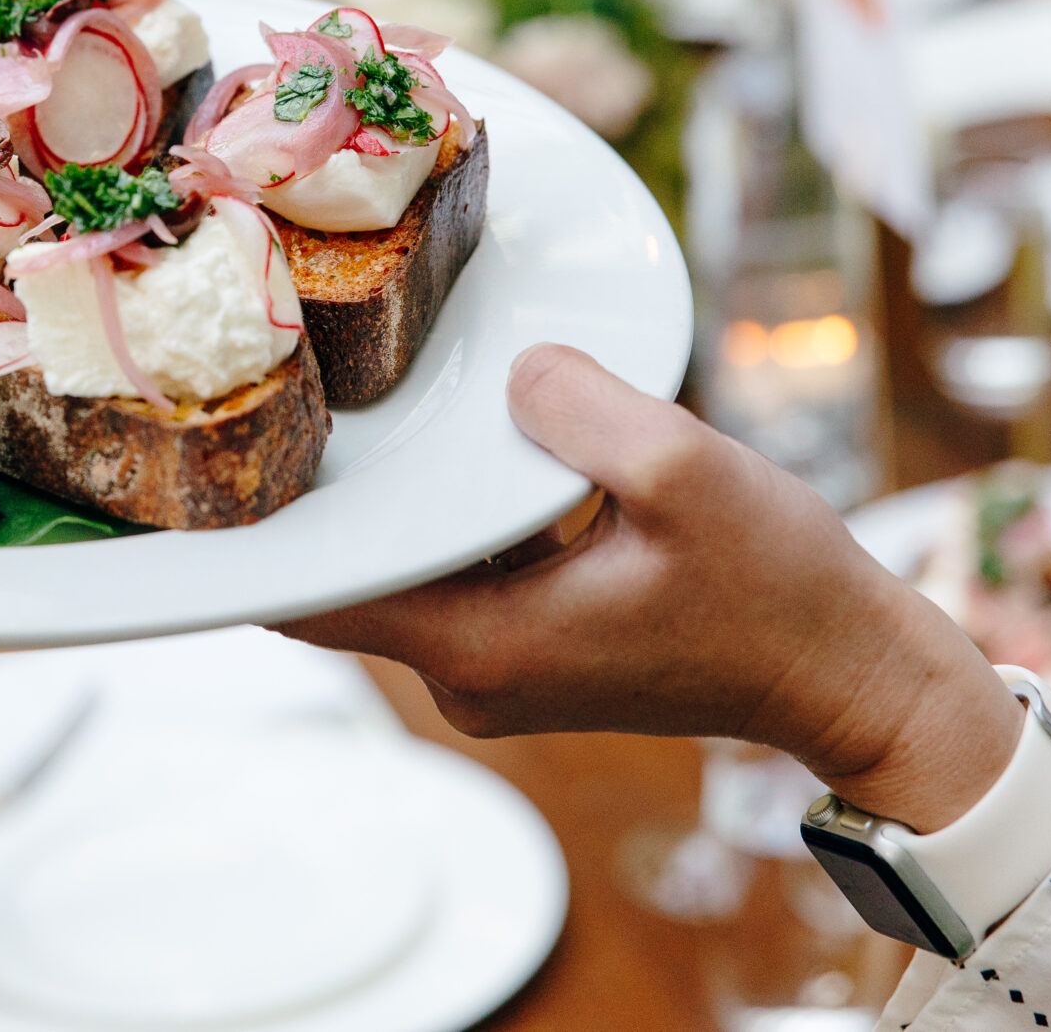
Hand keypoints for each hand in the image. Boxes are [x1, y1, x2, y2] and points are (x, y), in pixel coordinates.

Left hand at [285, 345, 1022, 834]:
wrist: (856, 678)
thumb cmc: (782, 591)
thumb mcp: (688, 474)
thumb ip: (584, 411)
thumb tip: (514, 373)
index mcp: (482, 643)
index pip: (317, 599)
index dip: (252, 537)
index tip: (195, 473)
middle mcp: (468, 673)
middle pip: (346, 581)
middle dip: (312, 498)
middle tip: (272, 388)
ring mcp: (497, 667)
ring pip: (402, 570)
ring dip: (387, 501)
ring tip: (344, 398)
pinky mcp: (532, 646)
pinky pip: (452, 572)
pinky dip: (442, 516)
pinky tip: (452, 442)